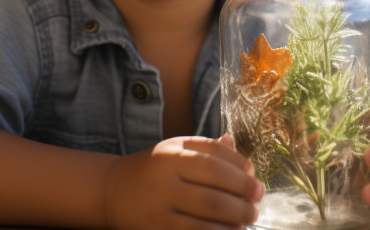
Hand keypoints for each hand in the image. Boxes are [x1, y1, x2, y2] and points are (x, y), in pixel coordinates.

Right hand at [103, 134, 263, 228]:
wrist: (113, 191)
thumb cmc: (154, 169)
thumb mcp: (176, 150)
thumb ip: (209, 151)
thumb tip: (244, 161)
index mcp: (171, 153)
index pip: (215, 158)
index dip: (240, 168)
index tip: (254, 177)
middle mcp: (164, 179)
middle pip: (215, 189)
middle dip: (243, 197)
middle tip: (256, 201)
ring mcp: (160, 207)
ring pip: (208, 215)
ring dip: (236, 219)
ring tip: (247, 218)